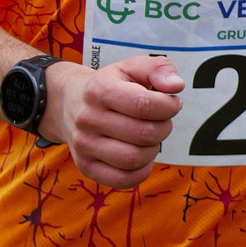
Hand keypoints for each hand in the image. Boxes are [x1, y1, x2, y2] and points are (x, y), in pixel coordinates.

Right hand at [47, 56, 183, 190]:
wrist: (69, 102)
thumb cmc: (110, 85)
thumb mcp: (131, 67)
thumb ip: (158, 68)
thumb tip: (176, 86)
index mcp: (100, 89)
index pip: (145, 104)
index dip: (169, 106)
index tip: (171, 104)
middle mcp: (88, 118)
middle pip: (144, 134)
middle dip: (164, 127)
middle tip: (161, 121)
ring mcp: (84, 145)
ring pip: (134, 159)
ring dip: (153, 149)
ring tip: (149, 137)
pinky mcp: (85, 166)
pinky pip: (123, 179)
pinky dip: (141, 171)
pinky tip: (142, 156)